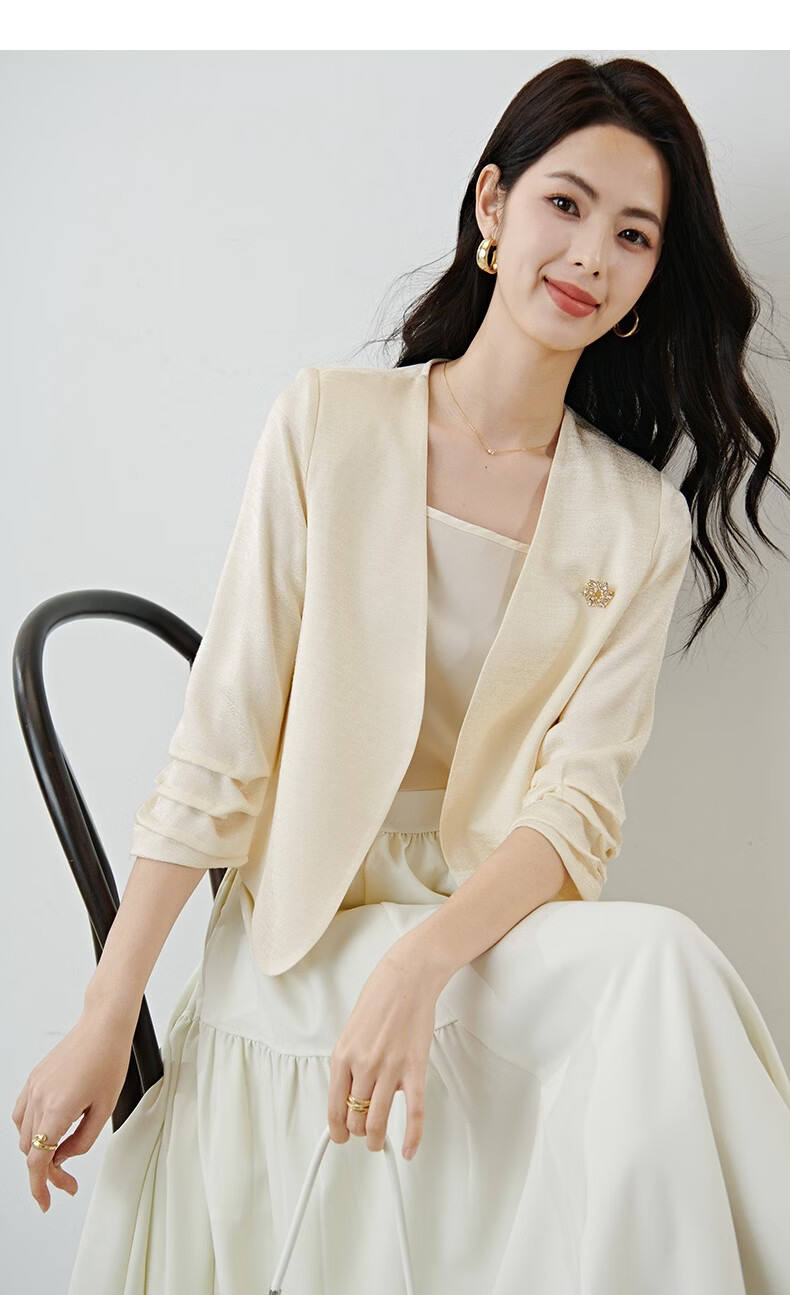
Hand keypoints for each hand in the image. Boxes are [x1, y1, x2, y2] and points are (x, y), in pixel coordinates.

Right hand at [12, 1011, 134, 1212]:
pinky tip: (49, 1130)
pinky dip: (31, 1129)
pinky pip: (22, 1114)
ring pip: (24, 1134)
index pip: (38, 1161)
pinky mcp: (34, 1079)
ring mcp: (34, 1087)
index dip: (40, 1187)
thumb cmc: (109, 1059)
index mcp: (57, 1109)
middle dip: (47, 1170)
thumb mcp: (105, 1108)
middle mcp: (39, 1099)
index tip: (46, 1202)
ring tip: (61, 1154)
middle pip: (31, 1151)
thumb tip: (63, 1156)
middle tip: (68, 1180)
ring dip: (38, 1150)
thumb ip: (82, 1140)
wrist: (103, 1025)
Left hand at [327, 944, 441, 1161]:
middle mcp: (364, 1065)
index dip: (336, 1131)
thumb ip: (348, 1063)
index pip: (334, 1108)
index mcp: (343, 1056)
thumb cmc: (380, 999)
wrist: (407, 979)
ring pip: (379, 1121)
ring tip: (379, 1142)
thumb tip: (349, 1093)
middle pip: (356, 1118)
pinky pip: (414, 1112)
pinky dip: (412, 1136)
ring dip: (377, 1139)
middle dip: (359, 1132)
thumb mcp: (350, 1032)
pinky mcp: (415, 1069)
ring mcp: (390, 1069)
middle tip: (364, 1133)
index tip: (340, 1137)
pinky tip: (409, 1148)